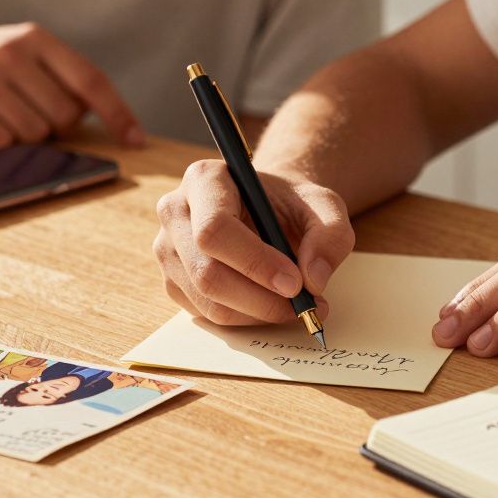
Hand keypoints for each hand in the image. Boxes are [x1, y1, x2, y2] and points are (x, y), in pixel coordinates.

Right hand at [0, 21, 143, 147]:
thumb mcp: (25, 52)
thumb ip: (64, 77)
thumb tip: (117, 124)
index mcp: (37, 38)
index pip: (91, 80)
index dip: (117, 113)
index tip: (136, 140)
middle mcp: (11, 53)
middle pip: (64, 116)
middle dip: (55, 126)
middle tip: (30, 113)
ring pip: (34, 134)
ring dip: (25, 136)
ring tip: (2, 114)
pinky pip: (1, 142)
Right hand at [154, 160, 355, 324]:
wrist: (270, 211)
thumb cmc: (292, 204)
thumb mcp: (325, 206)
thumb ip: (330, 235)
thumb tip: (313, 278)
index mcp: (205, 179)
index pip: (215, 229)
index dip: (255, 262)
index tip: (295, 283)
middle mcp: (175, 211)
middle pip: (206, 272)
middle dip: (260, 299)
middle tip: (304, 305)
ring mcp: (168, 249)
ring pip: (207, 300)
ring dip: (258, 313)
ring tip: (297, 306)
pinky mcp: (173, 280)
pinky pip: (207, 313)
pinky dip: (246, 318)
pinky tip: (272, 304)